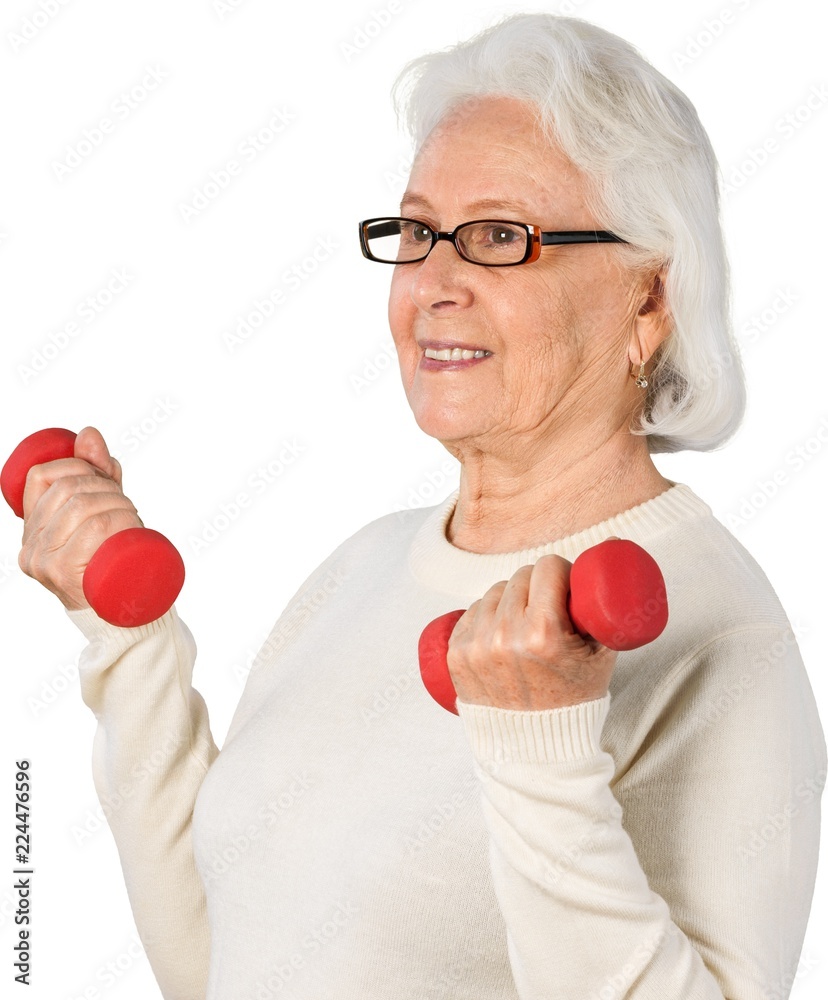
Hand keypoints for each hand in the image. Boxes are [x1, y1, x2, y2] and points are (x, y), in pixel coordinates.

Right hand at [17, 426, 142, 610]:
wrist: (124, 610)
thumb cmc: (110, 559)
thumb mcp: (102, 512)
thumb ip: (96, 476)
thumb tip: (89, 434)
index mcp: (31, 528)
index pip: (42, 476)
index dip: (76, 464)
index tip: (104, 474)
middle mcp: (29, 545)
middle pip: (67, 489)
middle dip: (106, 485)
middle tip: (127, 502)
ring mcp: (43, 562)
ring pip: (83, 506)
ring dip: (118, 502)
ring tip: (133, 515)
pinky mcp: (63, 574)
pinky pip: (93, 530)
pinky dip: (118, 518)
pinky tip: (130, 523)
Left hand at [446, 554, 617, 710]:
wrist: (536, 747)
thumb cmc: (573, 699)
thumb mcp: (602, 654)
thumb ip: (608, 608)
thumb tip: (614, 550)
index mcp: (543, 633)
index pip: (547, 568)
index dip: (559, 571)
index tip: (564, 584)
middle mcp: (505, 637)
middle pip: (519, 576)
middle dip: (536, 584)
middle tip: (548, 604)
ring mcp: (476, 646)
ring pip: (493, 591)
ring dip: (509, 598)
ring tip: (525, 620)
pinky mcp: (455, 654)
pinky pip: (471, 611)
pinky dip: (486, 615)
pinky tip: (499, 629)